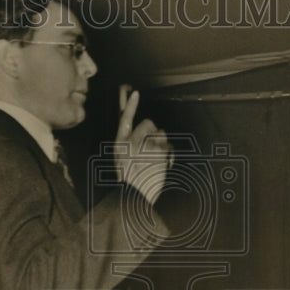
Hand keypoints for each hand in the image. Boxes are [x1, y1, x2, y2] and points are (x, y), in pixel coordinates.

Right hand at [113, 89, 171, 205]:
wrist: (136, 198)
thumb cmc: (130, 182)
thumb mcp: (121, 161)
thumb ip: (127, 143)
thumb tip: (137, 129)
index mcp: (119, 144)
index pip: (124, 119)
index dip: (128, 104)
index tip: (133, 92)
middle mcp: (131, 141)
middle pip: (148, 123)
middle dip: (153, 132)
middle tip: (152, 148)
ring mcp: (146, 145)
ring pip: (161, 133)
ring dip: (162, 143)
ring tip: (156, 160)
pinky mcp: (159, 151)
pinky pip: (169, 145)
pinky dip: (169, 155)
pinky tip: (163, 165)